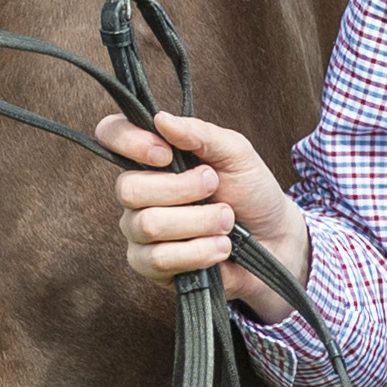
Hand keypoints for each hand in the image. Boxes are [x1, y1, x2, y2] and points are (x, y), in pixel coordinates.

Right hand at [97, 111, 304, 316]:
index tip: (165, 153)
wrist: (274, 240)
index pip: (111, 134)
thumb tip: (161, 119)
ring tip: (226, 221)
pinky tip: (220, 247)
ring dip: (200, 222)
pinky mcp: (150, 266)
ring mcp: (140, 231)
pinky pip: (159, 259)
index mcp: (153, 158)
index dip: (129, 141)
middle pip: (129, 188)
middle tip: (215, 187)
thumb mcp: (236, 153)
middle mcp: (138, 193)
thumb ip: (201, 133)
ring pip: (149, 225)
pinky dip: (199, 252)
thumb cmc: (251, 192)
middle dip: (182, 188)